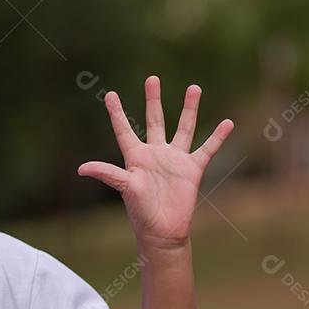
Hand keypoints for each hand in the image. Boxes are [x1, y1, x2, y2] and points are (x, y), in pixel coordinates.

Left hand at [77, 75, 233, 249]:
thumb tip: (81, 169)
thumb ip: (107, 173)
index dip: (116, 113)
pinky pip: (207, 148)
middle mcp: (155, 153)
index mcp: (135, 156)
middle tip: (152, 78)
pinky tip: (227, 122)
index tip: (110, 95)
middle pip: (154, 120)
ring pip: (183, 127)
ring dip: (189, 108)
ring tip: (194, 87)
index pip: (124, 129)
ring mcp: (175, 159)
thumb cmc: (140, 211)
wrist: (163, 230)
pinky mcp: (192, 168)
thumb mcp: (124, 187)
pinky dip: (217, 136)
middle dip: (153, 100)